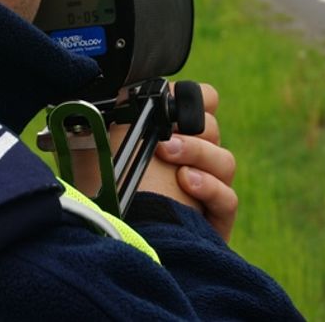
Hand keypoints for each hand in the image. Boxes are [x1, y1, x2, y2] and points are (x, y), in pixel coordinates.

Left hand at [67, 82, 238, 240]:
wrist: (100, 240)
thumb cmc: (96, 193)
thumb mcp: (97, 146)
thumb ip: (111, 115)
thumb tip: (120, 84)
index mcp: (171, 139)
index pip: (202, 106)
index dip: (195, 97)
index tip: (173, 94)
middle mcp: (192, 163)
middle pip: (214, 131)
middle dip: (192, 123)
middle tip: (164, 128)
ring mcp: (206, 194)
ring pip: (225, 161)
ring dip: (198, 151)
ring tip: (168, 153)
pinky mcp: (213, 224)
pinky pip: (228, 199)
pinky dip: (210, 186)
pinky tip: (186, 182)